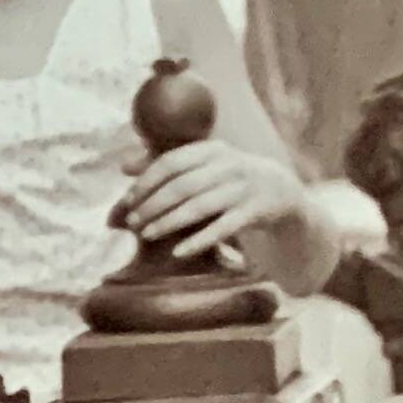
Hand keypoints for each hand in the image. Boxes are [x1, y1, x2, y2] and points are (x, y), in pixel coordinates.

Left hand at [115, 140, 305, 258]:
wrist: (280, 190)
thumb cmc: (227, 179)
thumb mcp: (202, 165)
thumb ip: (164, 164)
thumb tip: (122, 166)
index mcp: (212, 150)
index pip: (171, 162)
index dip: (146, 181)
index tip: (127, 199)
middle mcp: (229, 165)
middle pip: (182, 185)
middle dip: (153, 204)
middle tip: (131, 222)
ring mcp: (244, 188)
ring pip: (200, 207)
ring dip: (169, 221)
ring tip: (147, 234)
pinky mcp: (255, 212)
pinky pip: (223, 228)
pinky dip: (199, 240)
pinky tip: (178, 252)